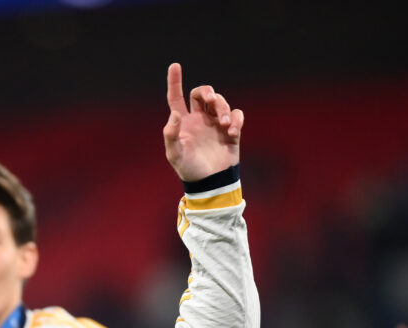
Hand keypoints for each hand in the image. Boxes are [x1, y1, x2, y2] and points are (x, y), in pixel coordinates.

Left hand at [163, 63, 243, 180]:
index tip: (175, 66)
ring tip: (223, 125)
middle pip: (203, 93)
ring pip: (220, 102)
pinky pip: (236, 115)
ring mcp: (215, 124)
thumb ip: (171, 135)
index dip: (175, 81)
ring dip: (222, 108)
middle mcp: (198, 119)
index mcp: (183, 122)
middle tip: (210, 100)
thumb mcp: (174, 154)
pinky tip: (231, 131)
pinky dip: (235, 119)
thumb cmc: (189, 169)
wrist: (210, 183)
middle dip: (207, 92)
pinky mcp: (231, 130)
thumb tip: (174, 115)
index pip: (176, 97)